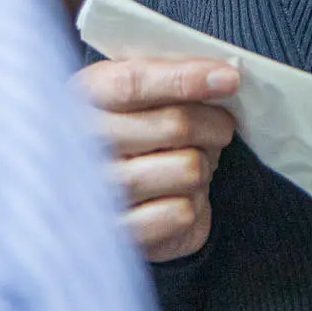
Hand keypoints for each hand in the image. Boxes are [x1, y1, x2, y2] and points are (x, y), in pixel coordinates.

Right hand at [76, 56, 239, 262]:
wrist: (106, 196)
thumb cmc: (133, 132)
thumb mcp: (137, 93)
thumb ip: (170, 75)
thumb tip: (223, 76)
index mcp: (83, 97)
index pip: (133, 82)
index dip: (185, 78)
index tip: (229, 78)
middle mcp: (81, 145)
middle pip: (175, 125)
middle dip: (213, 125)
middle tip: (220, 128)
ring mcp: (97, 193)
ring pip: (188, 168)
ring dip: (203, 167)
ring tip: (189, 166)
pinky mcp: (119, 235)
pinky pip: (182, 212)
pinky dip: (193, 204)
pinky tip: (175, 197)